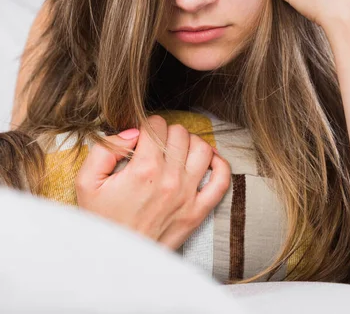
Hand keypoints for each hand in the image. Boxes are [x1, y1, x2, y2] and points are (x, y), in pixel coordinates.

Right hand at [75, 115, 230, 249]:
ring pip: (203, 148)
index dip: (147, 126)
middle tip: (156, 146)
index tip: (141, 138)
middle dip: (167, 133)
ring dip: (190, 144)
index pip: (157, 125)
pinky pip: (222, 180)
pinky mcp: (198, 212)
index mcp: (144, 170)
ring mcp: (188, 196)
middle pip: (180, 133)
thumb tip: (133, 131)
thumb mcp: (87, 183)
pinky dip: (219, 164)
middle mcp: (170, 180)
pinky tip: (206, 161)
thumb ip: (106, 149)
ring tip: (176, 151)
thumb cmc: (100, 222)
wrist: (113, 263)